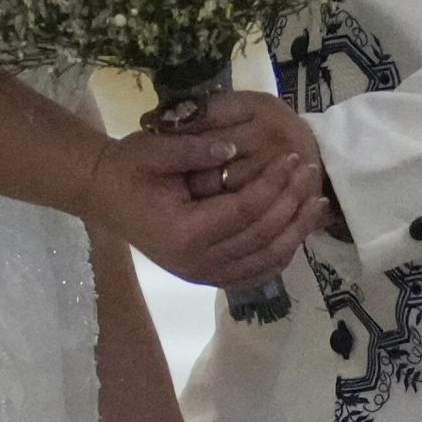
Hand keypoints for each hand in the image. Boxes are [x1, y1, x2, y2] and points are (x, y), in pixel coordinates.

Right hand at [93, 106, 324, 291]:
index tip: (294, 157)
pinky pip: (255, 273)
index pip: (244, 211)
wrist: (103, 194)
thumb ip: (194, 150)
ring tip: (318, 202)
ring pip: (265, 260)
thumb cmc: (127, 169)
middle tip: (312, 172)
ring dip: (296, 232)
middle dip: (292, 203)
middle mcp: (196, 263)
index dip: (274, 184)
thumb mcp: (153, 150)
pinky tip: (299, 232)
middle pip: (261, 238)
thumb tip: (234, 147)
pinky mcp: (208, 275)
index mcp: (184, 234)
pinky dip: (280, 255)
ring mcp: (203, 274)